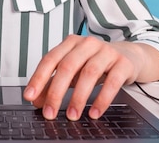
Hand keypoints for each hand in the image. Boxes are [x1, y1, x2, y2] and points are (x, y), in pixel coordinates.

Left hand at [23, 35, 146, 120]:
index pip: (50, 59)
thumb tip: (36, 100)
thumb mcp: (73, 71)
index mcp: (71, 43)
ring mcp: (106, 52)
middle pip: (68, 66)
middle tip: (50, 112)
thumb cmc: (96, 62)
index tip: (29, 96)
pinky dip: (102, 99)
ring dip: (78, 98)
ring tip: (72, 115)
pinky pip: (112, 82)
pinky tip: (94, 112)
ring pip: (89, 73)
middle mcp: (87, 44)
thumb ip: (53, 83)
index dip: (38, 78)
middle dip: (56, 92)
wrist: (129, 56)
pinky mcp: (123, 63)